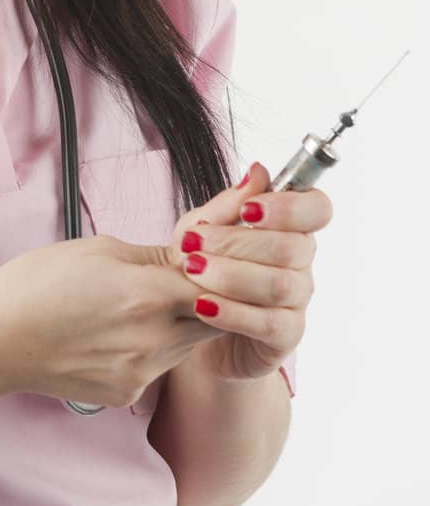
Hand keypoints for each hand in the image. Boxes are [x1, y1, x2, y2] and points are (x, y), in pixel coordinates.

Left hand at [166, 161, 331, 382]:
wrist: (187, 322)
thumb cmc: (200, 266)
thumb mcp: (201, 229)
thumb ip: (229, 204)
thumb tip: (260, 170)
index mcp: (288, 227)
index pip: (317, 209)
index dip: (290, 208)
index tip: (249, 211)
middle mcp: (300, 262)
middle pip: (292, 247)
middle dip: (237, 242)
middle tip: (192, 242)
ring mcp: (297, 300)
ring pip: (280, 284)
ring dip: (231, 275)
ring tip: (192, 269)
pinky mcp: (286, 335)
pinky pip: (270, 324)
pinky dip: (233, 312)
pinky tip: (203, 305)